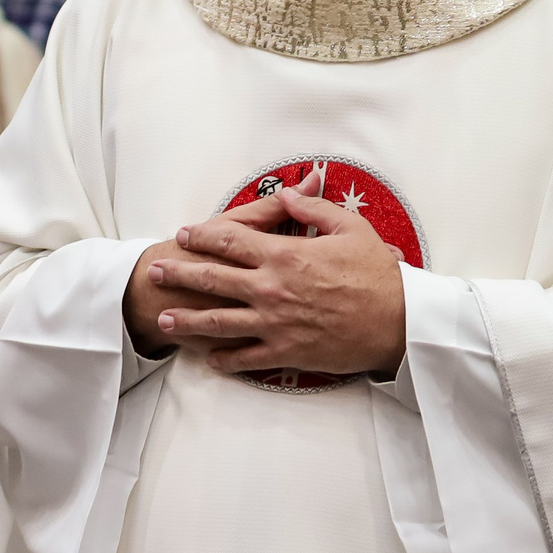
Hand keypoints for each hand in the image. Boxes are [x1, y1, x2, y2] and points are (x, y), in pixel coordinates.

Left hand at [146, 170, 406, 376]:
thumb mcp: (349, 227)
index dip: (202, 235)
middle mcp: (271, 289)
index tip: (183, 233)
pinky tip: (209, 359)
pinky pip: (247, 358)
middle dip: (179, 274)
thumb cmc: (377, 273)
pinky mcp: (286, 352)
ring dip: (188, 320)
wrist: (398, 322)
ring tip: (164, 319)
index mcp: (284, 255)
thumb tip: (285, 193)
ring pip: (219, 322)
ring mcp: (274, 323)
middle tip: (154, 272)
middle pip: (212, 279)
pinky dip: (226, 360)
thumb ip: (312, 208)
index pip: (229, 240)